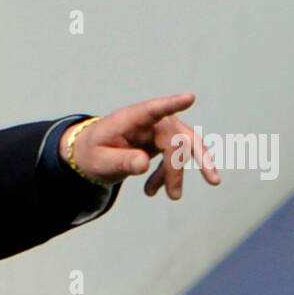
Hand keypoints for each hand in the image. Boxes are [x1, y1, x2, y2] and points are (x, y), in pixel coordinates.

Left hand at [59, 93, 219, 199]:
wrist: (92, 154)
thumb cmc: (94, 153)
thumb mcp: (100, 162)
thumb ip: (121, 161)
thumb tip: (144, 164)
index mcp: (130, 119)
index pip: (153, 110)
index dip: (172, 104)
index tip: (190, 98)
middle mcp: (151, 121)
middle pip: (177, 137)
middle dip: (190, 161)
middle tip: (200, 185)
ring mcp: (160, 130)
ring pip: (184, 147)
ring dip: (180, 172)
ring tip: (173, 196)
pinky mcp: (164, 141)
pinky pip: (175, 158)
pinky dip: (168, 175)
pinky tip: (152, 190)